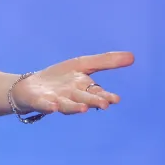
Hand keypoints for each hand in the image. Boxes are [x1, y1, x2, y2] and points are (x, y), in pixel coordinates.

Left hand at [12, 51, 134, 115]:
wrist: (31, 86)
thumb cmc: (60, 78)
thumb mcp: (82, 65)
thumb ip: (105, 61)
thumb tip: (133, 56)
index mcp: (84, 88)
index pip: (97, 92)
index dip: (106, 96)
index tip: (115, 99)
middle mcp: (72, 96)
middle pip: (85, 99)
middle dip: (94, 101)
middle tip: (104, 104)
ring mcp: (57, 100)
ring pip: (67, 105)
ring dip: (75, 107)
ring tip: (82, 109)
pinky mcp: (40, 101)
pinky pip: (45, 105)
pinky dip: (50, 106)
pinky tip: (53, 106)